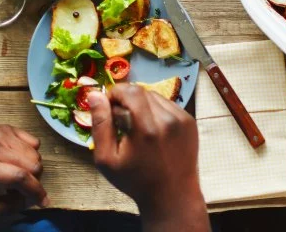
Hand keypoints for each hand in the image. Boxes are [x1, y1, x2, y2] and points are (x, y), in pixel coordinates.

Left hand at [0, 125, 46, 219]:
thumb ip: (4, 208)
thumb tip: (29, 200)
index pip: (21, 178)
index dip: (36, 191)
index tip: (43, 201)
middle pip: (33, 164)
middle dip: (34, 180)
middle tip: (22, 188)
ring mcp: (2, 134)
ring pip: (35, 153)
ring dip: (32, 167)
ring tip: (16, 173)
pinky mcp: (6, 128)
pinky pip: (33, 141)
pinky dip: (30, 153)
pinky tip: (16, 159)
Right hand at [90, 85, 207, 230]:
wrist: (172, 194)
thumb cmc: (135, 180)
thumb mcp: (107, 159)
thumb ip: (100, 125)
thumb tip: (95, 95)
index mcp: (147, 128)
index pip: (131, 91)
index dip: (116, 92)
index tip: (108, 105)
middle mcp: (168, 119)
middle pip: (143, 92)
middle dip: (127, 99)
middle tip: (119, 119)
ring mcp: (183, 118)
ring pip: (157, 97)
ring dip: (142, 104)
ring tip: (135, 126)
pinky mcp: (190, 121)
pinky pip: (169, 105)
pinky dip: (156, 111)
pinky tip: (151, 129)